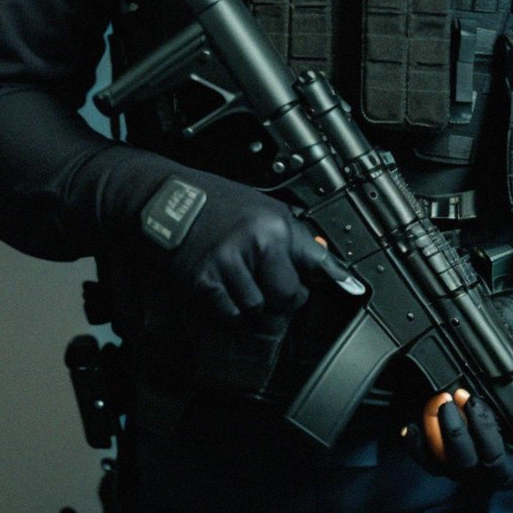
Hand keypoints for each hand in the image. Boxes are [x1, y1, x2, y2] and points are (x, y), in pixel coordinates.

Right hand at [140, 169, 337, 320]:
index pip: (313, 260)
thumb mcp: (257, 205)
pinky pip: (228, 313)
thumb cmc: (209, 198)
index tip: (351, 287)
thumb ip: (286, 234)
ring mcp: (228, 263)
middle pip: (286, 296)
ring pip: (256, 308)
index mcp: (273, 223)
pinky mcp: (203, 281)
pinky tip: (219, 284)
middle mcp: (256, 243)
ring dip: (249, 303)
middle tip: (270, 287)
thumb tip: (317, 260)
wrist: (161, 199)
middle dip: (281, 298)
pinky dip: (226, 308)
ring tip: (236, 278)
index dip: (333, 277)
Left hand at [402, 389, 512, 490]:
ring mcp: (458, 474)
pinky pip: (426, 461)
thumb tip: (473, 397)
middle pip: (463, 459)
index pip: (492, 454)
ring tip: (435, 403)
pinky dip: (416, 444)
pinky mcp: (442, 469)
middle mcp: (479, 476)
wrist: (503, 462)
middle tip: (447, 399)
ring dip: (435, 429)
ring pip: (442, 460)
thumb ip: (499, 416)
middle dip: (453, 427)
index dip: (481, 425)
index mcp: (504, 469)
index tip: (471, 400)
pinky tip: (409, 428)